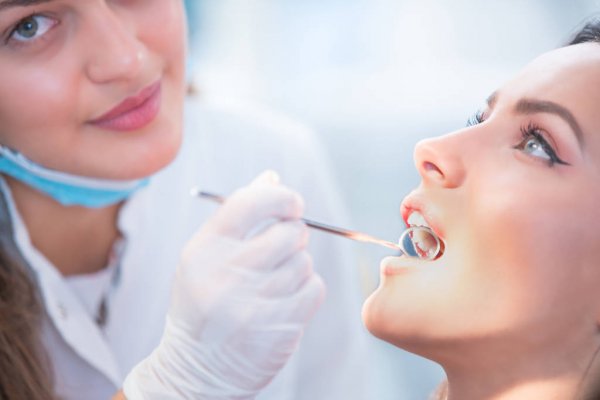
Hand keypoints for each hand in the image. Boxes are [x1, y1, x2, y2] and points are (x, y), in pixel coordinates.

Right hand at [123, 171, 324, 398]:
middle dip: (293, 234)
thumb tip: (272, 177)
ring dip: (297, 265)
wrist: (196, 370)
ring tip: (274, 280)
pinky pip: (314, 287)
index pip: (251, 202)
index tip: (292, 204)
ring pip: (304, 260)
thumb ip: (238, 214)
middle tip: (282, 245)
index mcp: (204, 250)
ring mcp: (255, 303)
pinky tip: (285, 299)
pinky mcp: (280, 326)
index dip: (281, 196)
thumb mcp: (205, 256)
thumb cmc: (203, 302)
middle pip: (289, 231)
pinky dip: (306, 289)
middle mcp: (227, 274)